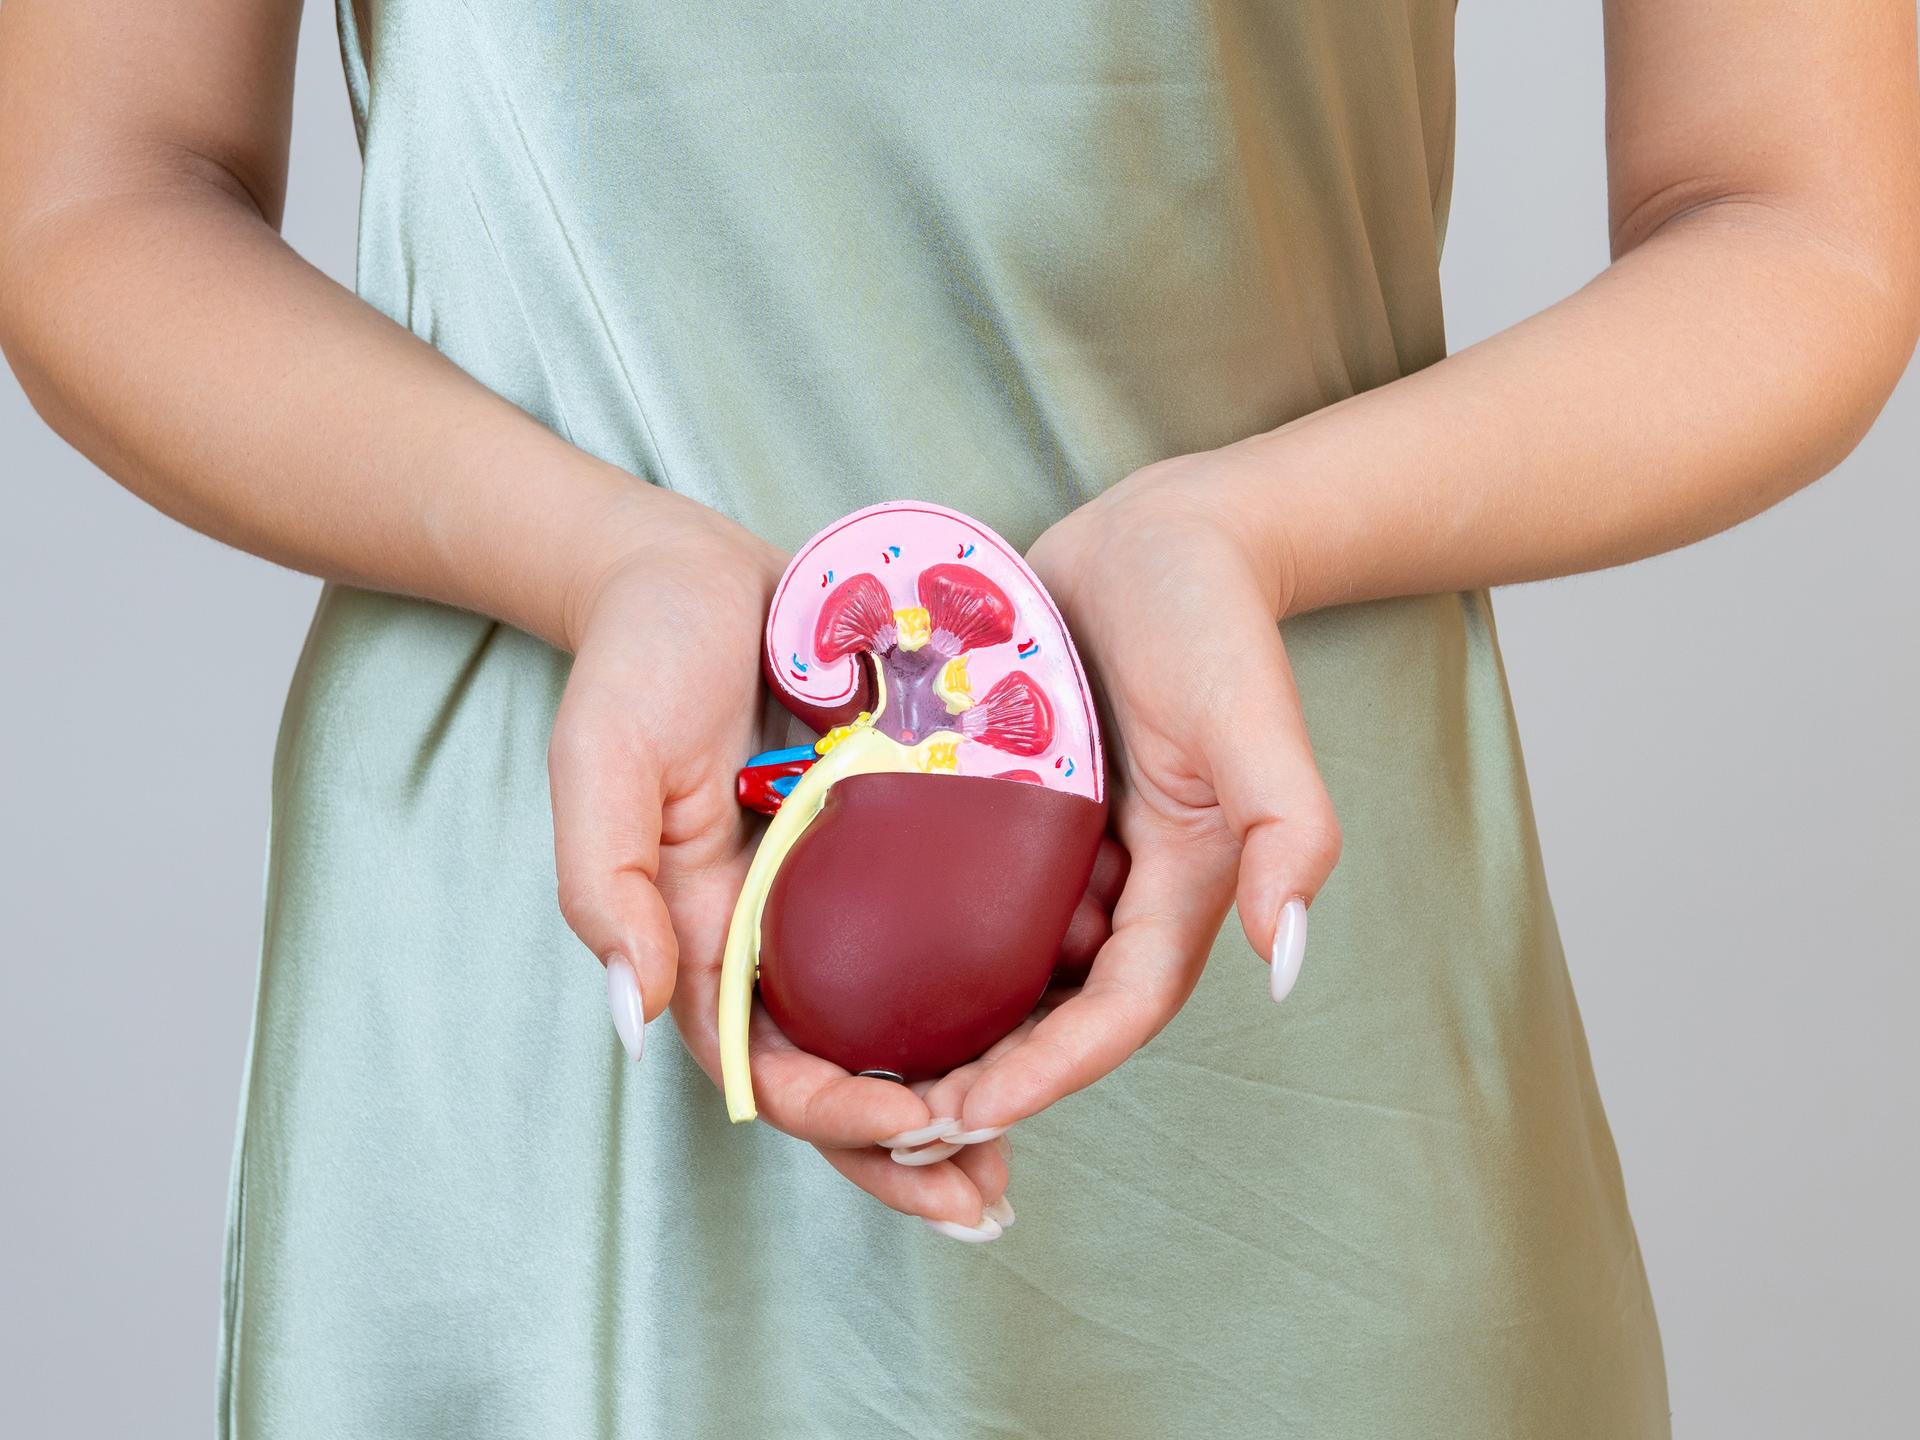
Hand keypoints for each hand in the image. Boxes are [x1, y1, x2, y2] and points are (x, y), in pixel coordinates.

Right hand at [547, 490, 1011, 1230]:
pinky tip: (1051, 1017)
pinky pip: (945, 935)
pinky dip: (989, 991)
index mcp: (706, 939)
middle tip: (986, 1203)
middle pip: (845, 1073)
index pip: (769, 1065)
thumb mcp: (603, 762)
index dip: (837, 1112)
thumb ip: (605, 887)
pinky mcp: (895, 844)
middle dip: (909, 1152)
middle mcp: (780, 936)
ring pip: (902, 1024)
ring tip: (1020, 1156)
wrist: (698, 574)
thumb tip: (629, 1017)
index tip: (913, 1120)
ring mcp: (841, 897)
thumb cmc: (638, 662)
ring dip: (959, 1097)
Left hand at [919, 446, 1343, 1137]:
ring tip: (856, 1059)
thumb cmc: (1213, 616)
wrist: (1158, 535)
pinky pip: (964, 892)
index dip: (1046, 1073)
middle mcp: (1116, 885)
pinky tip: (849, 950)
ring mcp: (1060, 850)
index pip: (1114, 1014)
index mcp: (1180, 886)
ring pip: (1002, 965)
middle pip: (1052, 1013)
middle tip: (894, 1116)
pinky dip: (920, 935)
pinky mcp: (1014, 807)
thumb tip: (1286, 957)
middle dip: (986, 1075)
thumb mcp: (1253, 714)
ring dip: (944, 1020)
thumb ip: (1290, 826)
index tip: (964, 1111)